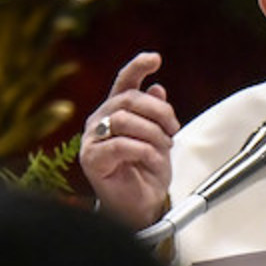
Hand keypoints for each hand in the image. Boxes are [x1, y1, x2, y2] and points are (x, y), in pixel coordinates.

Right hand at [79, 53, 180, 225]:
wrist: (141, 207)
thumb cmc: (147, 174)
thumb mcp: (160, 139)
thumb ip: (156, 114)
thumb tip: (158, 88)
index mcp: (115, 112)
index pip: (123, 82)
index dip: (138, 67)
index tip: (155, 58)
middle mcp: (99, 121)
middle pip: (128, 99)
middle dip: (159, 111)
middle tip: (173, 129)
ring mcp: (92, 140)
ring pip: (125, 120)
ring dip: (153, 133)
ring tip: (164, 148)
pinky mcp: (92, 159)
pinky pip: (120, 144)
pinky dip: (144, 150)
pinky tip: (152, 160)